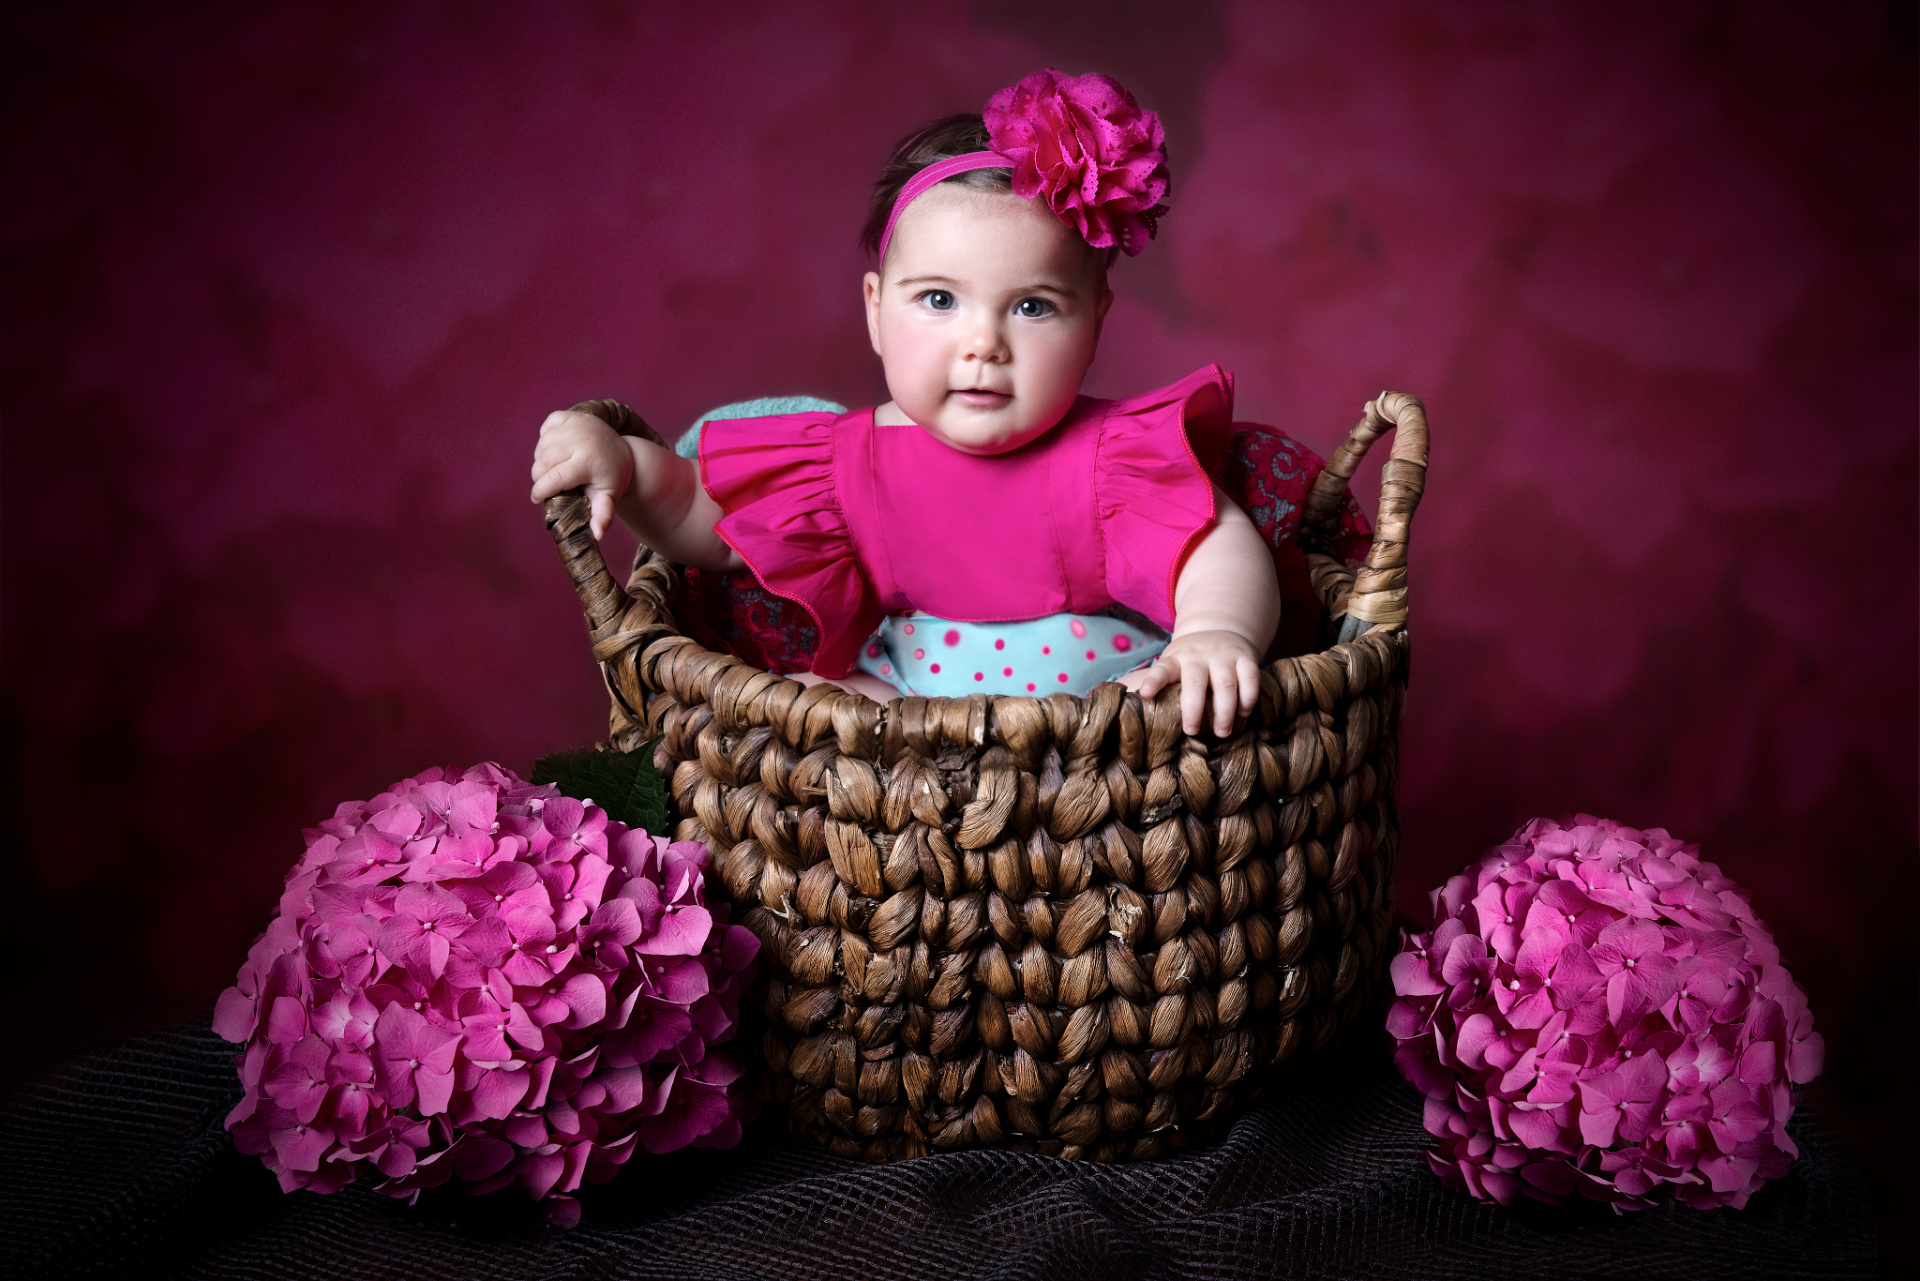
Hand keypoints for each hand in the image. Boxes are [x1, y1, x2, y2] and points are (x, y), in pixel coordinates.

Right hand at [530, 410, 634, 539]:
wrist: (622, 451)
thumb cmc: (611, 478)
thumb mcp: (609, 497)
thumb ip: (602, 515)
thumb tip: (597, 535)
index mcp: (587, 461)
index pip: (553, 478)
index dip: (540, 491)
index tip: (537, 499)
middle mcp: (579, 439)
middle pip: (542, 463)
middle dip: (539, 478)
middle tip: (549, 485)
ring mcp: (573, 424)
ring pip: (541, 446)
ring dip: (541, 460)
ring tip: (555, 469)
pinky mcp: (568, 416)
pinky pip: (545, 429)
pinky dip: (546, 440)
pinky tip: (559, 449)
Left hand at [1119, 629, 1261, 736]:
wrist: (1220, 629)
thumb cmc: (1191, 659)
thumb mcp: (1173, 664)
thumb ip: (1163, 684)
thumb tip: (1138, 714)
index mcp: (1176, 659)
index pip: (1162, 669)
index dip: (1154, 681)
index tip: (1147, 694)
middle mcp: (1199, 656)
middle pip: (1195, 682)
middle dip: (1194, 709)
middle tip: (1192, 732)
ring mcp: (1224, 656)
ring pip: (1226, 684)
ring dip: (1225, 711)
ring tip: (1223, 732)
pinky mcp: (1246, 657)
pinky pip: (1250, 678)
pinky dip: (1248, 698)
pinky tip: (1243, 713)